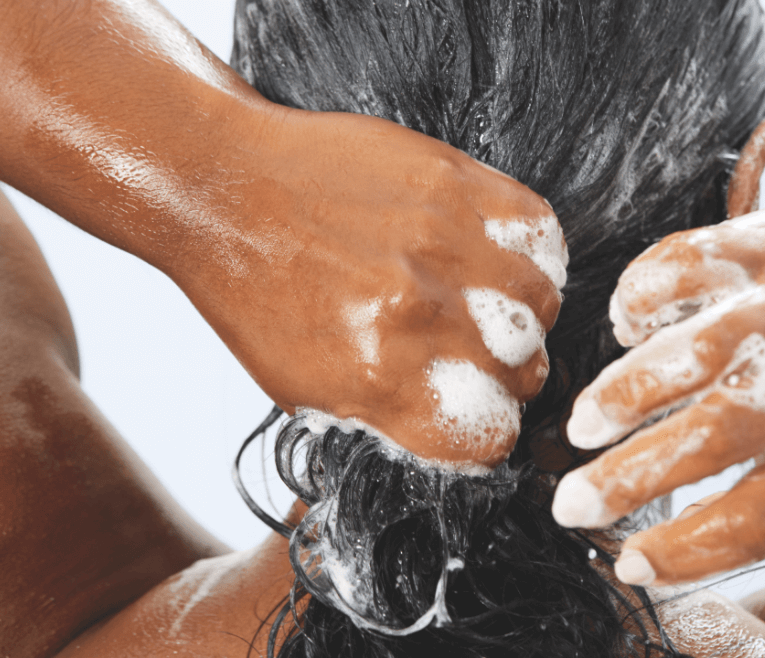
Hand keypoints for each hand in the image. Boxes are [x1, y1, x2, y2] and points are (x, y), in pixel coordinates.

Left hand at [175, 109, 563, 466]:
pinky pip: (540, 232)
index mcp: (379, 380)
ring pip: (544, 305)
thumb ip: (387, 418)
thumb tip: (451, 437)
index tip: (478, 411)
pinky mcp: (454, 183)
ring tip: (490, 301)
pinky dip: (533, 251)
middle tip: (479, 352)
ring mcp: (443, 244)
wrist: (219, 189)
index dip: (488, 430)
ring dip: (525, 313)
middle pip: (527, 373)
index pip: (490, 438)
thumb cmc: (253, 291)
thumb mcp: (301, 389)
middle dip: (510, 374)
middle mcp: (420, 316)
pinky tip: (499, 257)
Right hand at [551, 152, 764, 583]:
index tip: (631, 562)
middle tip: (572, 503)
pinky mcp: (761, 247)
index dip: (679, 551)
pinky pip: (680, 266)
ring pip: (685, 354)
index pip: (746, 521)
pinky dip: (638, 297)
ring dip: (621, 394)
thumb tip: (725, 545)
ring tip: (583, 423)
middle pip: (704, 442)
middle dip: (624, 481)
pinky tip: (627, 326)